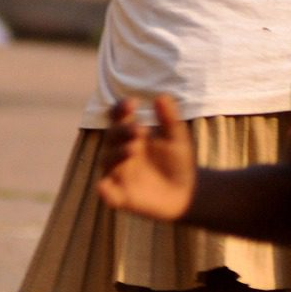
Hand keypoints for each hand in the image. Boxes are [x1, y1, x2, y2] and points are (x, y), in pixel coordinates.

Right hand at [96, 95, 197, 220]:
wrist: (187, 192)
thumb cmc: (177, 161)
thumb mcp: (177, 138)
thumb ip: (169, 118)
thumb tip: (161, 96)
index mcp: (132, 135)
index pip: (118, 118)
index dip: (121, 109)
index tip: (133, 103)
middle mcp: (120, 152)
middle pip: (111, 137)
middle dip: (122, 131)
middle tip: (139, 129)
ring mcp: (119, 174)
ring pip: (107, 161)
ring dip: (117, 154)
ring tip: (133, 149)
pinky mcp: (120, 195)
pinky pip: (106, 192)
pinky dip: (103, 190)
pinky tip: (103, 186)